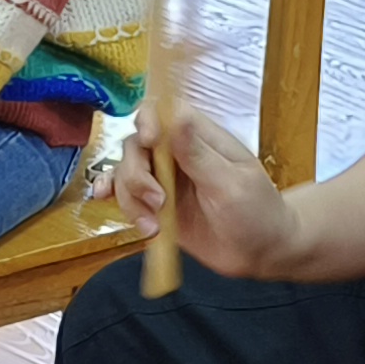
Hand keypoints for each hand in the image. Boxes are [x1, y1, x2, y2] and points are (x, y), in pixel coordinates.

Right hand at [112, 108, 300, 277]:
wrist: (260, 253)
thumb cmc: (257, 212)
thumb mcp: (231, 184)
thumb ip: (198, 154)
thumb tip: (175, 116)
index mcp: (200, 137)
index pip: (164, 110)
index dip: (148, 119)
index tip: (148, 141)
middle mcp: (177, 154)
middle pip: (136, 145)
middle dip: (137, 174)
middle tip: (158, 202)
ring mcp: (165, 180)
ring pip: (126, 172)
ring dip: (130, 197)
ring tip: (152, 226)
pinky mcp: (156, 205)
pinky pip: (125, 194)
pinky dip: (113, 196)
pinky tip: (103, 200)